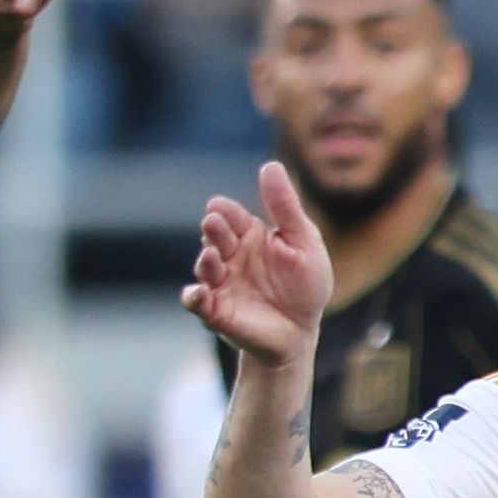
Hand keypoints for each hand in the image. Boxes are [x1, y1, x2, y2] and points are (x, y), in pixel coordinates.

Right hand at [184, 160, 333, 366]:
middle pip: (215, 238)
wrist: (302, 332)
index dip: (224, 211)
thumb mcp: (303, 241)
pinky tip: (196, 294)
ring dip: (205, 261)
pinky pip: (198, 303)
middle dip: (213, 230)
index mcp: (250, 236)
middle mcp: (231, 257)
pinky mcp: (217, 312)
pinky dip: (193, 298)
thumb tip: (269, 165)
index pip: (232, 217)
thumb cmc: (304, 285)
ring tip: (210, 256)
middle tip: (213, 223)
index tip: (218, 207)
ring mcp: (222, 284)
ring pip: (205, 268)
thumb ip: (286, 206)